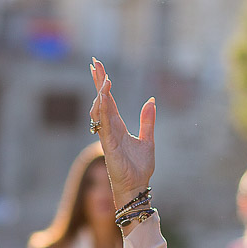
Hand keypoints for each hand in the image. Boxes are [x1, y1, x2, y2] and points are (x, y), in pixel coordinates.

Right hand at [89, 58, 155, 207]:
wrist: (137, 185)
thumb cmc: (140, 168)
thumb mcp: (148, 139)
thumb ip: (147, 120)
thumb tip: (151, 100)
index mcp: (118, 126)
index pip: (109, 100)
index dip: (104, 84)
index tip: (99, 68)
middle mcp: (110, 128)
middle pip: (101, 99)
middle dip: (98, 81)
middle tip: (94, 62)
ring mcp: (107, 135)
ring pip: (100, 108)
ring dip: (100, 92)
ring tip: (102, 75)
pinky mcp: (109, 144)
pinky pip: (103, 122)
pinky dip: (103, 108)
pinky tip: (104, 95)